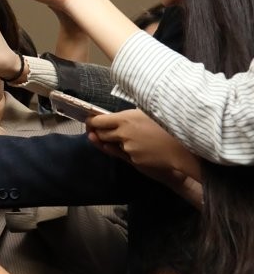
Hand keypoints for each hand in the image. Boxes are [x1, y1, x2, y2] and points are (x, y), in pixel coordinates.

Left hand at [87, 110, 202, 181]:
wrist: (184, 148)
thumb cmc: (170, 126)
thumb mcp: (149, 113)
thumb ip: (130, 115)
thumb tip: (117, 115)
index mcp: (126, 119)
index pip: (99, 121)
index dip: (91, 121)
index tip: (89, 120)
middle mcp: (123, 134)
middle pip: (101, 134)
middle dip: (99, 132)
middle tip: (98, 128)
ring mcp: (128, 148)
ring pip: (112, 145)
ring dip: (113, 141)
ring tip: (125, 136)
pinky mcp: (134, 160)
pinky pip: (124, 154)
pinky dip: (125, 150)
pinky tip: (136, 146)